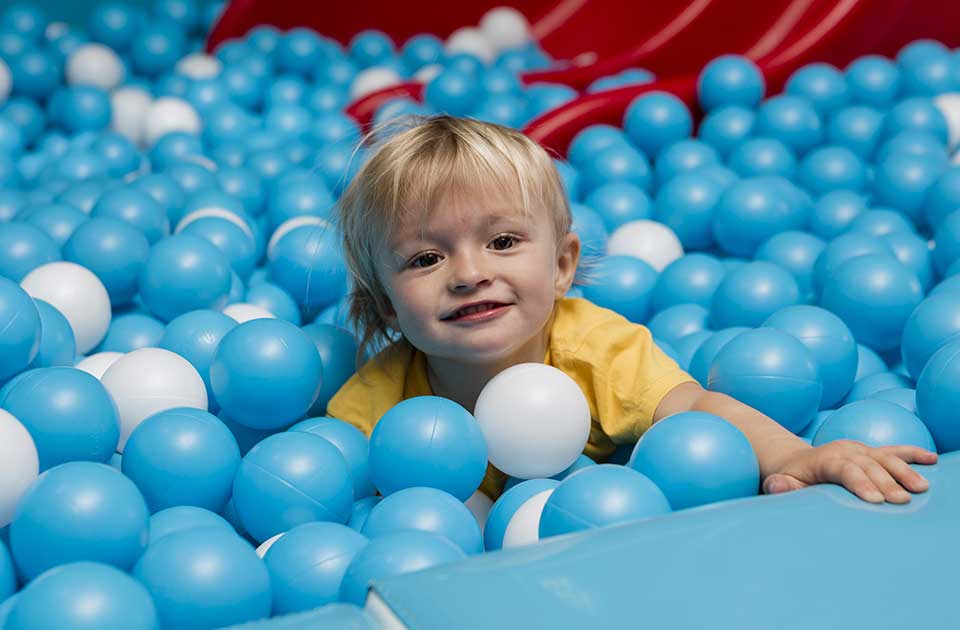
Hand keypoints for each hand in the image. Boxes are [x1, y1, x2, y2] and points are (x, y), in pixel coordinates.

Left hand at [762, 440, 937, 503]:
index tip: (874, 499)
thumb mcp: (780, 482)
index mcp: (824, 459)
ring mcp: (860, 449)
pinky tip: (932, 459)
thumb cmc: (789, 477)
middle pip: (869, 465)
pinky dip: (912, 454)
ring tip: (921, 487)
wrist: (794, 459)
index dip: (859, 482)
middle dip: (886, 482)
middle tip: (902, 501)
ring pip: (885, 457)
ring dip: (904, 470)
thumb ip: (779, 486)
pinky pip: (894, 451)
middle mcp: (844, 450)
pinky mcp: (870, 452)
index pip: (844, 469)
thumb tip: (777, 487)